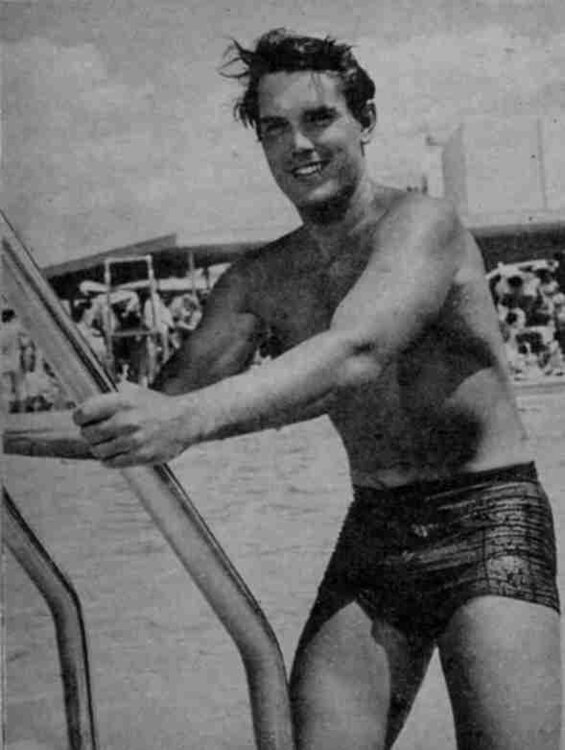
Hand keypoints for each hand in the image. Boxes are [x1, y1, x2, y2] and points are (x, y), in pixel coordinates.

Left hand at [73, 382, 194, 466]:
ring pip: (98, 450)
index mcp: (122, 402)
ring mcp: (133, 441)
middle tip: (95, 433)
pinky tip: (115, 452)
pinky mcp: (140, 456)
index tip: (82, 420)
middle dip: (89, 434)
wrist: (185, 421)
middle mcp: (126, 421)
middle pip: (88, 434)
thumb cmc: (156, 406)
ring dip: (99, 448)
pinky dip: (109, 459)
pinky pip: (111, 463)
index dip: (79, 417)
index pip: (84, 413)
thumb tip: (85, 397)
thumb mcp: (134, 392)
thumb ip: (111, 393)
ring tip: (108, 443)